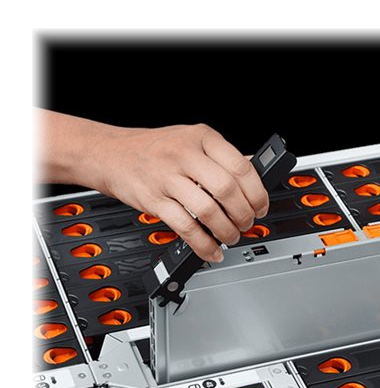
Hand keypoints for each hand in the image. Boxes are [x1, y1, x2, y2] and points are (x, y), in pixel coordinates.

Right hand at [92, 124, 268, 261]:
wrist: (110, 153)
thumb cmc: (155, 148)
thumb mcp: (192, 140)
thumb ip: (220, 157)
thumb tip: (254, 179)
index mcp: (201, 137)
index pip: (241, 166)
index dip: (257, 192)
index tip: (261, 206)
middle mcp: (184, 155)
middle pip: (227, 189)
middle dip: (244, 214)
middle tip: (248, 223)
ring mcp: (167, 178)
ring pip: (208, 210)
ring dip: (227, 230)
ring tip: (232, 236)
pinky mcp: (153, 200)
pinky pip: (185, 227)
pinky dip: (203, 244)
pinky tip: (212, 250)